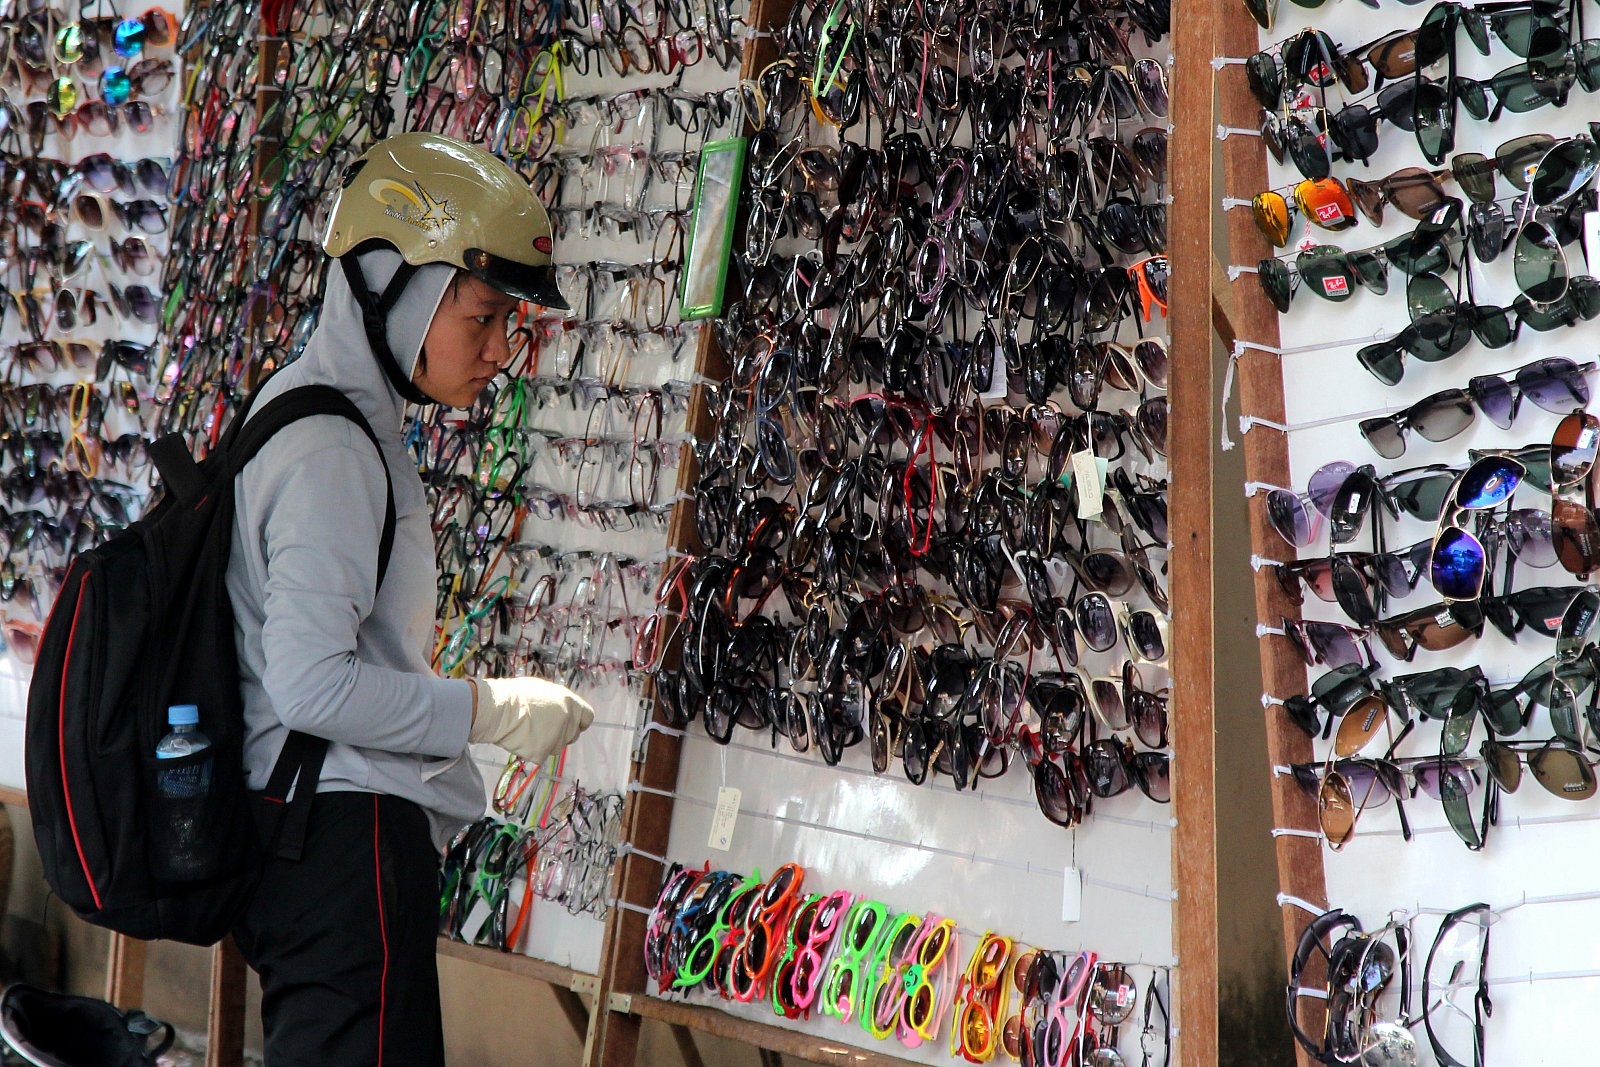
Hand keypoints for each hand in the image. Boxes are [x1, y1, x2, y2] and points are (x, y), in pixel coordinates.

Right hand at [469, 677, 593, 764]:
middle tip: (543, 728)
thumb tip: (560, 708)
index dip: (579, 721)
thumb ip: (559, 702)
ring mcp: (557, 740)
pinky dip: (531, 750)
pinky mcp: (543, 753)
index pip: (588, 718)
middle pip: (573, 735)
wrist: (500, 709)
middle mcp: (569, 723)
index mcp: (572, 704)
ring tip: (529, 731)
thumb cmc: (518, 694)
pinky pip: (540, 755)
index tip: (570, 723)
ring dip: (547, 743)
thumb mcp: (545, 690)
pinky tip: (521, 739)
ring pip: (557, 747)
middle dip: (562, 734)